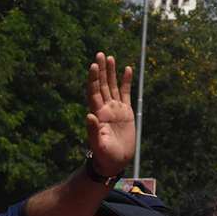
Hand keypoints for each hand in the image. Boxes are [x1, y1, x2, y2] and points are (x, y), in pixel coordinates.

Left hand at [86, 52, 134, 175]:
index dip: (93, 79)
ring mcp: (115, 110)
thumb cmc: (105, 156)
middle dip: (100, 70)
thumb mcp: (98, 145)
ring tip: (109, 57)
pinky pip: (125, 93)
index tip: (93, 66)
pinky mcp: (125, 112)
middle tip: (99, 54)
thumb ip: (93, 131)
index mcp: (97, 115)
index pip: (94, 93)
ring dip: (111, 73)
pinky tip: (127, 69)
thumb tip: (89, 116)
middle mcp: (105, 109)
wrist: (115, 161)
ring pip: (112, 87)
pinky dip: (125, 82)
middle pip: (101, 85)